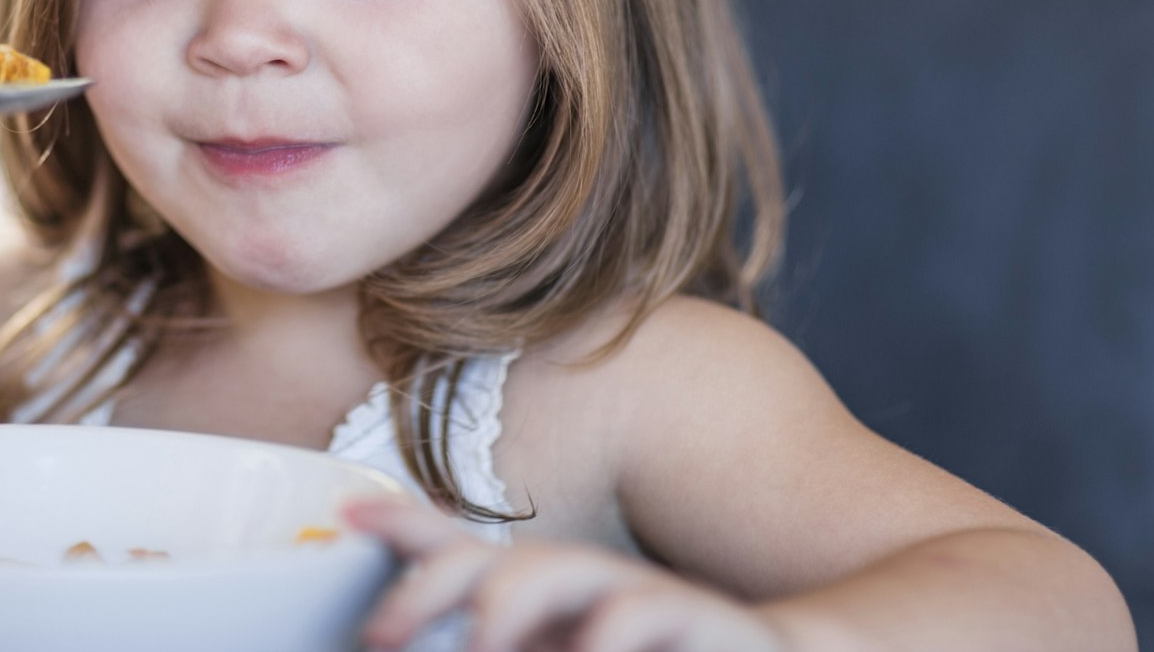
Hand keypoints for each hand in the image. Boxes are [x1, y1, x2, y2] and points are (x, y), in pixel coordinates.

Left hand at [344, 496, 793, 651]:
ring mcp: (646, 604)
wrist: (806, 651)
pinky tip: (586, 650)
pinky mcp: (710, 625)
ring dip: (510, 601)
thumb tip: (397, 635)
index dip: (403, 527)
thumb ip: (503, 636)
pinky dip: (604, 640)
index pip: (465, 552)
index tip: (347, 515)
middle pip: (498, 559)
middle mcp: (590, 591)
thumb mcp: (561, 646)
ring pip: (566, 572)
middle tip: (378, 631)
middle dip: (431, 583)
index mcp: (548, 604)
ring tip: (479, 640)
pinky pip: (650, 614)